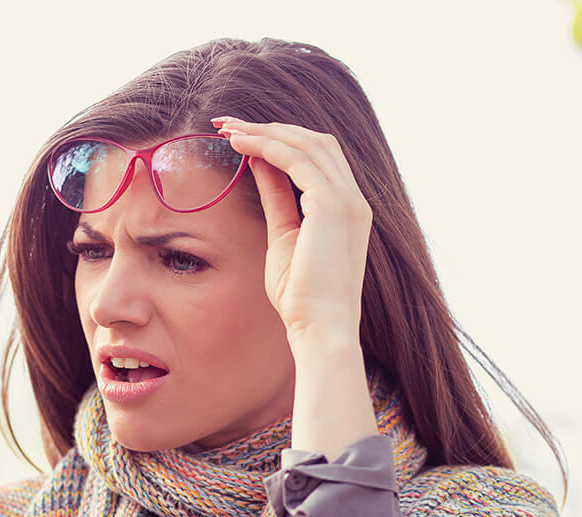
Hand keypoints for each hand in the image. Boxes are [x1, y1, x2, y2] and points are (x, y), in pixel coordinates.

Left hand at [212, 116, 371, 342]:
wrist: (321, 327)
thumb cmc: (301, 297)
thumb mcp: (285, 237)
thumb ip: (278, 199)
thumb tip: (260, 166)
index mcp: (347, 209)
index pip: (318, 158)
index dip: (281, 140)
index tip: (243, 137)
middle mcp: (354, 199)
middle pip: (315, 141)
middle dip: (271, 127)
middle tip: (229, 124)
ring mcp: (347, 200)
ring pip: (305, 144)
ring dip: (264, 131)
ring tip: (228, 129)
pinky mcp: (332, 206)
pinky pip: (296, 160)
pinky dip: (267, 147)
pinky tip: (240, 146)